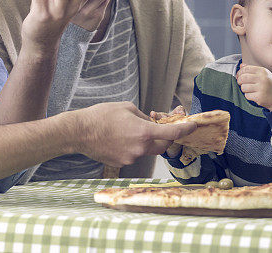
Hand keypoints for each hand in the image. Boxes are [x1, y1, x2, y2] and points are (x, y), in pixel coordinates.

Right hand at [74, 102, 196, 166]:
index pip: (172, 133)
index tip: (192, 126)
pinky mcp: (121, 163)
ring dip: (147, 141)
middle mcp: (140, 148)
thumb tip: (153, 123)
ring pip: (148, 150)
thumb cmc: (101, 116)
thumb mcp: (128, 108)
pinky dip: (134, 146)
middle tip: (160, 125)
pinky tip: (121, 137)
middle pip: (163, 146)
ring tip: (132, 129)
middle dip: (165, 136)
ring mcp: (130, 158)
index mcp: (144, 132)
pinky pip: (134, 154)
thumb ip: (144, 117)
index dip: (185, 130)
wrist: (79, 132)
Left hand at [236, 64, 271, 110]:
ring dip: (244, 89)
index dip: (239, 73)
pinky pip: (247, 96)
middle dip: (239, 81)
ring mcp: (261, 88)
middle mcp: (262, 78)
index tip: (238, 76)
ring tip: (250, 90)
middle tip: (241, 83)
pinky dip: (249, 96)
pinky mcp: (259, 97)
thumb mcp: (264, 75)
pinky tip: (255, 95)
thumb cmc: (271, 85)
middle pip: (243, 78)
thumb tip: (241, 65)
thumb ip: (252, 69)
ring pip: (243, 87)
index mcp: (263, 71)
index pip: (245, 69)